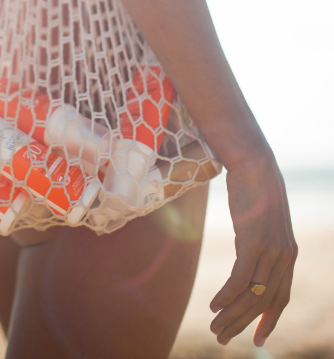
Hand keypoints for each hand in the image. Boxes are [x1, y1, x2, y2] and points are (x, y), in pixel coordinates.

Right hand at [209, 155, 296, 346]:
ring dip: (231, 315)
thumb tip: (249, 253)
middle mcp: (284, 256)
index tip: (256, 341)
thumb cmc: (254, 187)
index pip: (281, 297)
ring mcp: (271, 250)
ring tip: (214, 327)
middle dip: (242, 324)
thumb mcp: (263, 219)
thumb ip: (262, 240)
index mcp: (288, 253)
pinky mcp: (254, 242)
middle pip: (264, 302)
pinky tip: (214, 304)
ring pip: (251, 295)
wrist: (253, 162)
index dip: (268, 321)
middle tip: (221, 338)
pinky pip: (240, 279)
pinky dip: (227, 295)